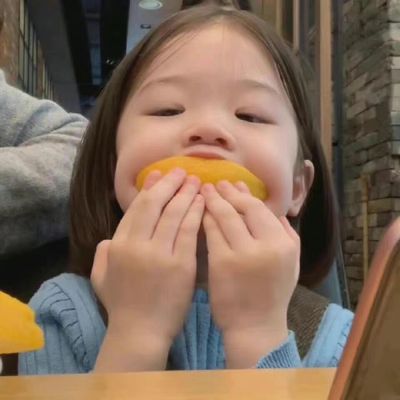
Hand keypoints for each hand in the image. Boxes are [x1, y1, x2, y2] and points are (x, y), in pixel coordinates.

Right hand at [91, 169, 203, 362]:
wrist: (140, 332)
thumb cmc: (122, 306)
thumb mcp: (101, 278)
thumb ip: (101, 253)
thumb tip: (109, 236)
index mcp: (117, 245)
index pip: (135, 209)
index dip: (149, 189)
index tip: (158, 175)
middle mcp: (136, 244)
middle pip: (154, 205)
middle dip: (168, 184)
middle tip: (181, 171)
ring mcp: (159, 254)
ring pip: (173, 214)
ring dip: (185, 194)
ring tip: (196, 181)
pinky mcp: (180, 265)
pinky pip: (188, 232)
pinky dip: (195, 214)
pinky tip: (203, 202)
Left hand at [201, 181, 299, 366]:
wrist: (255, 326)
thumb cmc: (273, 293)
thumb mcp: (291, 262)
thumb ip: (286, 233)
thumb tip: (273, 209)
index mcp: (285, 243)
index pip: (261, 209)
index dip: (244, 194)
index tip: (233, 185)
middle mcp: (266, 245)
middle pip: (242, 209)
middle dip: (226, 193)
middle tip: (214, 183)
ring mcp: (242, 254)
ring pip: (225, 217)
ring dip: (212, 202)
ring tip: (202, 192)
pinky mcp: (221, 263)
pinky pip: (211, 233)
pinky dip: (204, 220)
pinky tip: (198, 213)